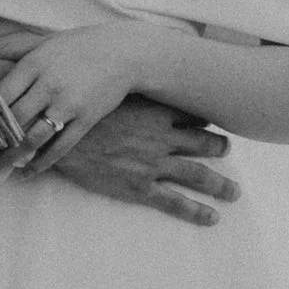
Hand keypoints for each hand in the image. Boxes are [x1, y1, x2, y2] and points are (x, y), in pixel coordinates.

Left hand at [0, 23, 155, 171]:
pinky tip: (28, 172)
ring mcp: (69, 104)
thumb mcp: (43, 43)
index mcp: (35, 64)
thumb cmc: (79, 46)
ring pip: (33, 137)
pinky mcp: (86, 120)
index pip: (0, 94)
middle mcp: (49, 85)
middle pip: (12, 120)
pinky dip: (42, 162)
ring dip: (11, 158)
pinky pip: (61, 147)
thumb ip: (11, 52)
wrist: (125, 53)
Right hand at [40, 96, 239, 227]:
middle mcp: (161, 137)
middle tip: (228, 150)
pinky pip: (176, 202)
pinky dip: (197, 211)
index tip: (212, 120)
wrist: (55, 134)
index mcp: (155, 112)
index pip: (191, 113)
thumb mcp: (108, 89)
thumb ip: (126, 86)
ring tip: (234, 192)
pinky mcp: (139, 187)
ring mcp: (153, 164)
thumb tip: (128, 70)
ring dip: (220, 184)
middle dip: (219, 147)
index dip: (204, 118)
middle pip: (202, 142)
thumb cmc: (79, 109)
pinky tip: (212, 218)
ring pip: (198, 175)